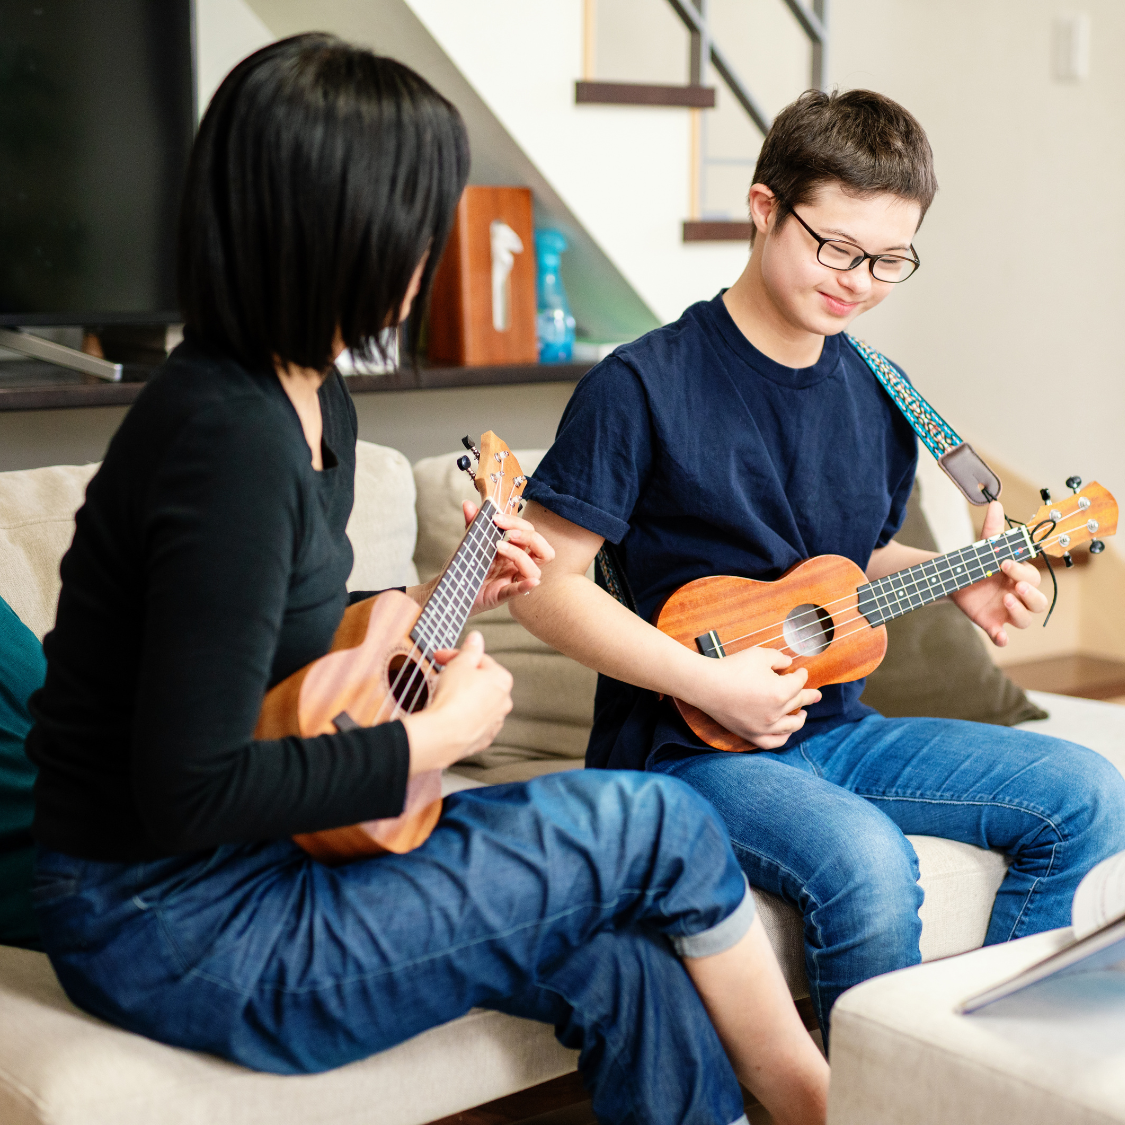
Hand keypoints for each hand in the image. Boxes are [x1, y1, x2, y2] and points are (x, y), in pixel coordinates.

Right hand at [399, 631, 513, 771]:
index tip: (440, 657)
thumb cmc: (453, 697)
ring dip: (463, 697)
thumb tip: (477, 637)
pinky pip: (473, 723)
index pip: (480, 660)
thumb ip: (470, 650)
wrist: (444, 734)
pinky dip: (462, 717)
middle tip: (441, 675)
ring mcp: (494, 722)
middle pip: (480, 682)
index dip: (457, 656)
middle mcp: (504, 702)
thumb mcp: (460, 664)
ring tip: (442, 696)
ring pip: (477, 703)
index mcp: (502, 680)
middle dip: (461, 676)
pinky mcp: (483, 739)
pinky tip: (448, 715)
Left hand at [462, 501, 554, 614]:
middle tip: (509, 534)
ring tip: (499, 548)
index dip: (517, 523)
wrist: (452, 587)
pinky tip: (531, 582)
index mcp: (515, 550)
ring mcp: (512, 580)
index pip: (530, 532)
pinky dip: (526, 585)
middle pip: (543, 550)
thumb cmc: (467, 566)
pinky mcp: (502, 595)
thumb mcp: (471, 541)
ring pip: (535, 571)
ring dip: (520, 556)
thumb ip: (472, 523)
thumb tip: (468, 504)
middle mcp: (518, 565)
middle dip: (529, 537)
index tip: (496, 517)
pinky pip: (519, 591)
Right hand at [685, 646, 822, 750]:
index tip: (800, 672)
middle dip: (809, 695)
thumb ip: (779, 658)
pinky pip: (774, 742)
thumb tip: (788, 664)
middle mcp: (776, 712)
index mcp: (780, 691)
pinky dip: (784, 738)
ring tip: (804, 714)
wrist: (706, 685)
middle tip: (817, 695)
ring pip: (791, 725)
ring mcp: (764, 726)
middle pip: (798, 702)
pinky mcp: (752, 734)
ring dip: (801, 718)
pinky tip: (787, 732)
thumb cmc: (731, 668)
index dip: (802, 675)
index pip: (799, 683)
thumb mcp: (759, 655)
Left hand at [950, 501, 1047, 645]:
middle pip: (1039, 602)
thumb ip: (992, 530)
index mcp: (1019, 577)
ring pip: (1026, 619)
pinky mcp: (991, 624)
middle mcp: (1018, 596)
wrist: (953, 580)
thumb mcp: (984, 549)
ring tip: (1006, 600)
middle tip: (1015, 586)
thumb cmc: (977, 564)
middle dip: (1031, 595)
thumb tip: (995, 504)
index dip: (1022, 572)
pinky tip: (1000, 637)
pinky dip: (1002, 638)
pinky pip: (1002, 636)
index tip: (1004, 563)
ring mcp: (1006, 612)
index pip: (1032, 577)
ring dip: (1020, 612)